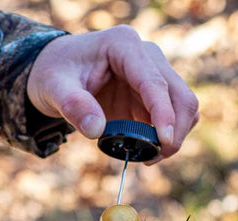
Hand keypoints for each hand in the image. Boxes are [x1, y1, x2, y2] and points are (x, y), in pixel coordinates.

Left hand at [27, 26, 199, 160]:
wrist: (55, 72)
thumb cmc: (55, 74)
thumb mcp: (55, 89)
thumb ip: (74, 106)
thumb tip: (96, 130)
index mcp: (123, 46)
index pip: (154, 82)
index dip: (163, 113)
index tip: (164, 141)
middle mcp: (145, 56)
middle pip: (179, 94)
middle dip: (175, 129)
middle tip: (155, 158)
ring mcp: (152, 74)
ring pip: (182, 106)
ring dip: (174, 135)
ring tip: (148, 157)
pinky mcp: (151, 94)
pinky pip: (171, 116)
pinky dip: (166, 136)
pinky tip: (146, 149)